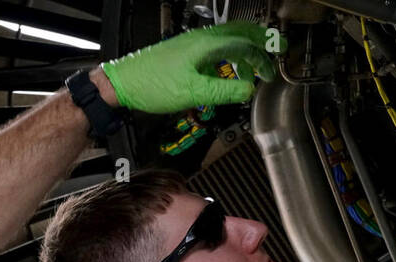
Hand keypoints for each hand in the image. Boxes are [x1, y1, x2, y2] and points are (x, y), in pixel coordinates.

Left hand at [101, 23, 278, 113]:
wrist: (122, 83)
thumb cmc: (152, 85)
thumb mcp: (193, 92)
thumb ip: (223, 91)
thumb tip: (248, 91)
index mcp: (206, 45)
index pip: (244, 44)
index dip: (262, 56)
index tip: (273, 67)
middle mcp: (200, 40)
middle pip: (238, 34)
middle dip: (258, 44)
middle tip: (273, 54)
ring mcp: (191, 45)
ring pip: (226, 42)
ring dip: (242, 54)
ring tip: (251, 71)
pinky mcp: (183, 54)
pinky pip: (213, 52)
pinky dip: (226, 61)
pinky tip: (225, 76)